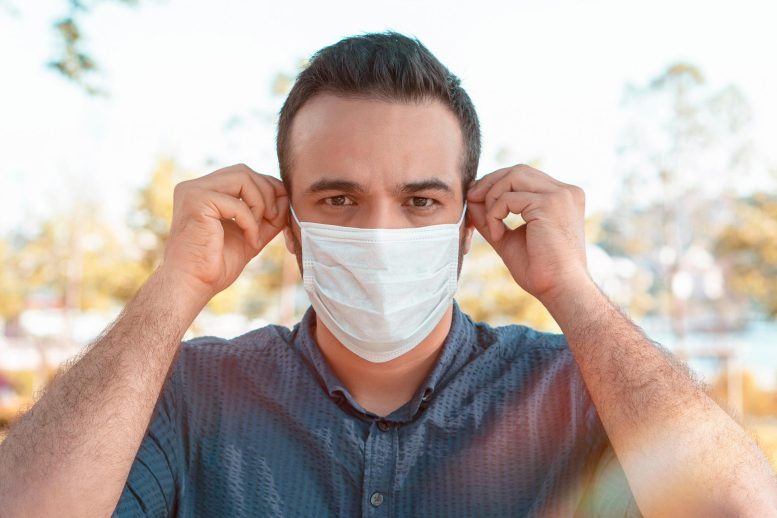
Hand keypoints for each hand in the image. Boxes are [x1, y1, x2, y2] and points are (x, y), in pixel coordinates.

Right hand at [159, 163, 288, 300]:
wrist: (192, 285)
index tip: (279, 212)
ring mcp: (193, 191)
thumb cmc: (216, 265)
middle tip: (274, 219)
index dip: (267, 188)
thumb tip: (286, 196)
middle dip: (267, 193)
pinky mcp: (196, 202)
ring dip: (261, 203)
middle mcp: (194, 186)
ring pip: (243, 178)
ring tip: (260, 230)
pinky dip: (251, 222)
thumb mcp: (250, 234)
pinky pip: (238, 204)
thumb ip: (267, 217)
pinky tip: (251, 241)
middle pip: (244, 171)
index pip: (242, 175)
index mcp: (203, 191)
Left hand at [466, 164, 589, 304]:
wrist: (560, 289)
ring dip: (491, 198)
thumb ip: (492, 216)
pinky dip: (494, 214)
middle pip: (518, 171)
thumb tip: (471, 196)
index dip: (497, 184)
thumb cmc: (539, 270)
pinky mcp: (549, 204)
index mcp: (562, 197)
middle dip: (490, 183)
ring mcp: (560, 195)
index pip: (524, 176)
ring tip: (490, 226)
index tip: (477, 199)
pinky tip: (497, 236)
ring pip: (512, 177)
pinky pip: (508, 198)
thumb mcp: (509, 237)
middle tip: (471, 200)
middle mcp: (566, 191)